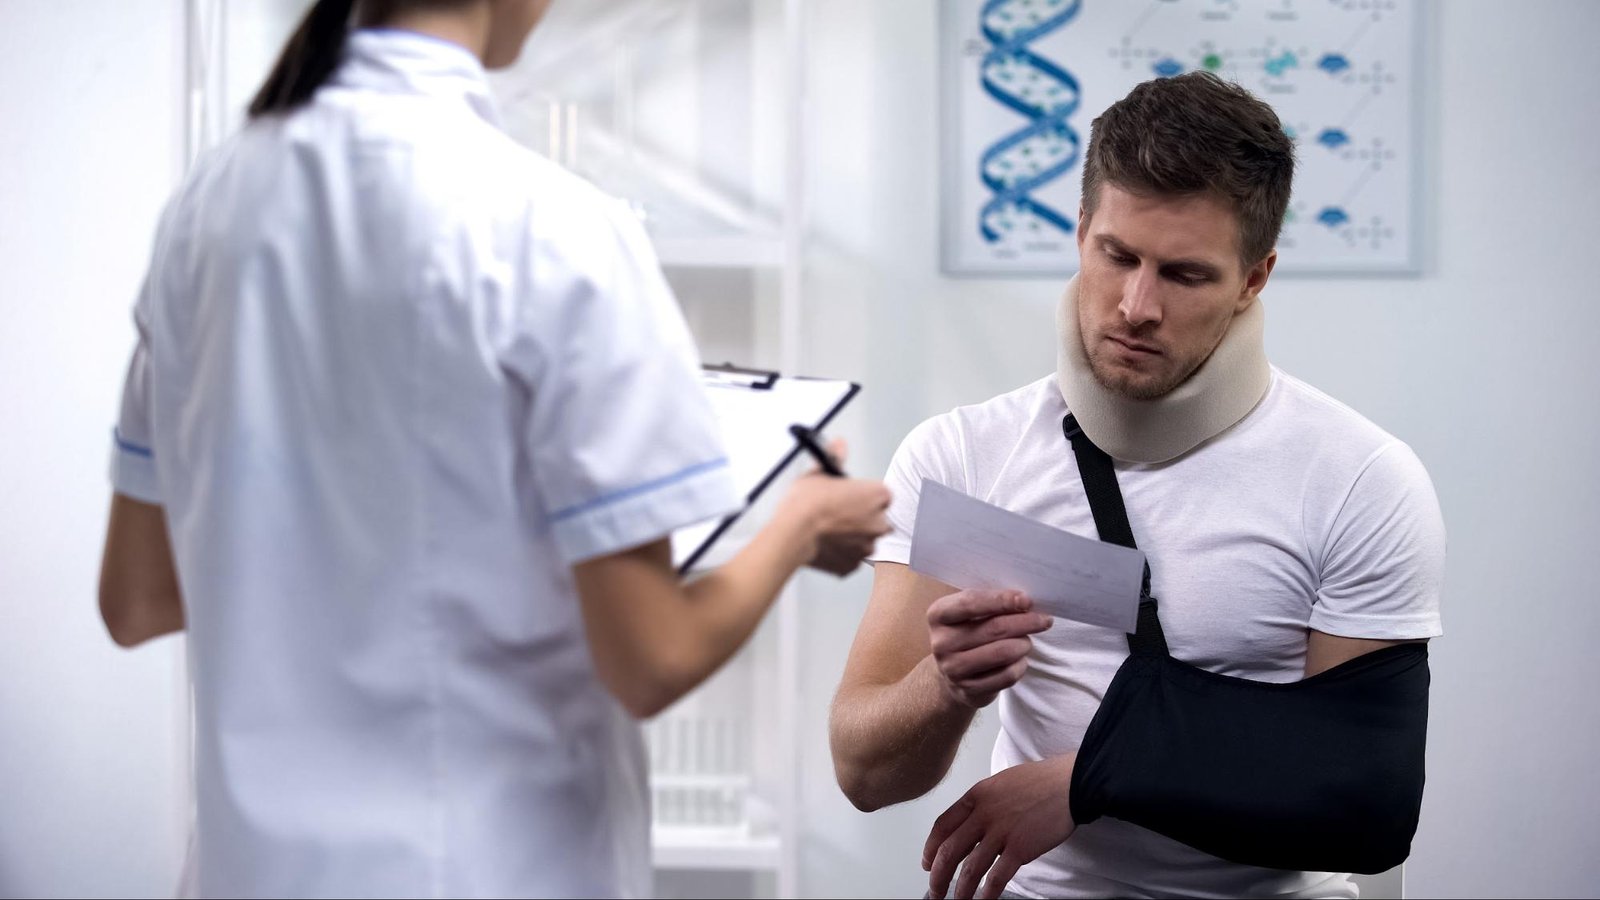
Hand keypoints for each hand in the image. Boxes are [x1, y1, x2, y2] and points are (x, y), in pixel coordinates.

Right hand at [781, 439, 890, 576]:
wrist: (792, 534)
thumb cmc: (806, 503)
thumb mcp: (819, 472)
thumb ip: (835, 457)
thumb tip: (839, 445)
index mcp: (878, 495)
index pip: (880, 494)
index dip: (863, 496)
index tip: (849, 497)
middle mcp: (879, 522)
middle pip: (876, 519)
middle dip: (861, 518)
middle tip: (837, 514)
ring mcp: (867, 546)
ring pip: (864, 540)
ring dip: (852, 537)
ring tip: (828, 530)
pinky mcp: (852, 566)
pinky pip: (850, 558)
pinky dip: (841, 553)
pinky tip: (825, 544)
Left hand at [923, 755, 1077, 899]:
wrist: (1069, 783)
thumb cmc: (1039, 782)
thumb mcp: (1000, 784)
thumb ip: (982, 805)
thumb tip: (970, 828)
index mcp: (976, 796)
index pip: (942, 826)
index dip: (930, 848)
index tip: (927, 863)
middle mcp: (983, 814)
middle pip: (949, 850)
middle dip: (938, 876)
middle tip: (935, 890)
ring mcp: (1001, 831)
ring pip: (970, 868)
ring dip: (960, 890)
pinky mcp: (1020, 848)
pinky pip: (996, 876)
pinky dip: (986, 893)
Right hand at [927, 589, 1051, 708]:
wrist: (951, 674)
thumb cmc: (967, 634)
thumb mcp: (969, 614)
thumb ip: (990, 604)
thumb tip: (1024, 602)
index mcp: (938, 615)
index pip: (971, 603)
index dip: (1001, 600)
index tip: (1026, 600)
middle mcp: (941, 643)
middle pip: (994, 629)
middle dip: (1025, 622)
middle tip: (1043, 620)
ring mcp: (953, 669)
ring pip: (1003, 653)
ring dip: (1024, 644)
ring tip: (1027, 641)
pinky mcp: (969, 690)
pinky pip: (1007, 675)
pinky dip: (1020, 665)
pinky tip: (1019, 660)